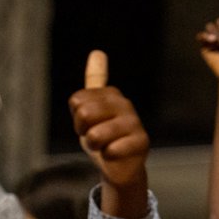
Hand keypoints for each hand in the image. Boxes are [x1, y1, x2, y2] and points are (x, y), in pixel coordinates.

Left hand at [69, 50, 148, 217]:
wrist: (122, 166)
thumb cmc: (105, 137)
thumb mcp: (92, 109)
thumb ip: (94, 82)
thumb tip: (97, 52)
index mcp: (111, 94)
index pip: (76, 101)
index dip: (77, 119)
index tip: (89, 124)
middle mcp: (124, 104)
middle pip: (84, 114)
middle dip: (84, 132)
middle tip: (96, 137)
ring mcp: (135, 122)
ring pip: (95, 135)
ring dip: (95, 147)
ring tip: (106, 146)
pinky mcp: (142, 143)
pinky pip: (110, 151)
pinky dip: (108, 157)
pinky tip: (117, 155)